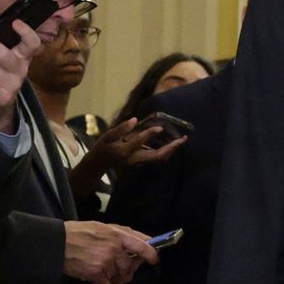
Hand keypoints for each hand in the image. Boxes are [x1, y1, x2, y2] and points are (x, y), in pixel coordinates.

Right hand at [62, 221, 158, 283]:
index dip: (151, 254)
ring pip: (118, 275)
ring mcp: (105, 261)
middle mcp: (114, 248)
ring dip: (112, 276)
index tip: (153, 259)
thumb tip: (143, 240)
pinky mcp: (94, 273)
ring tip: (101, 269)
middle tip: (118, 268)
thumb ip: (123, 233)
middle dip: (126, 269)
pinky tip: (98, 279)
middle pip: (130, 265)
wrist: (57, 243)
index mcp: (117, 235)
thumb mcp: (103, 226)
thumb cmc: (80, 232)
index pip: (142, 245)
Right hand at [69, 118, 185, 195]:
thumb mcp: (107, 136)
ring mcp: (138, 163)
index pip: (139, 142)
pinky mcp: (140, 163)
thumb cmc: (103, 147)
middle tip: (184, 138)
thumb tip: (135, 119)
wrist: (99, 164)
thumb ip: (121, 129)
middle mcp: (134, 159)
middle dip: (171, 148)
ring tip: (181, 140)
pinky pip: (155, 158)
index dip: (150, 133)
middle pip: (156, 156)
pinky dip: (165, 151)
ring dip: (170, 150)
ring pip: (158, 158)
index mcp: (124, 151)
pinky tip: (171, 143)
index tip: (160, 127)